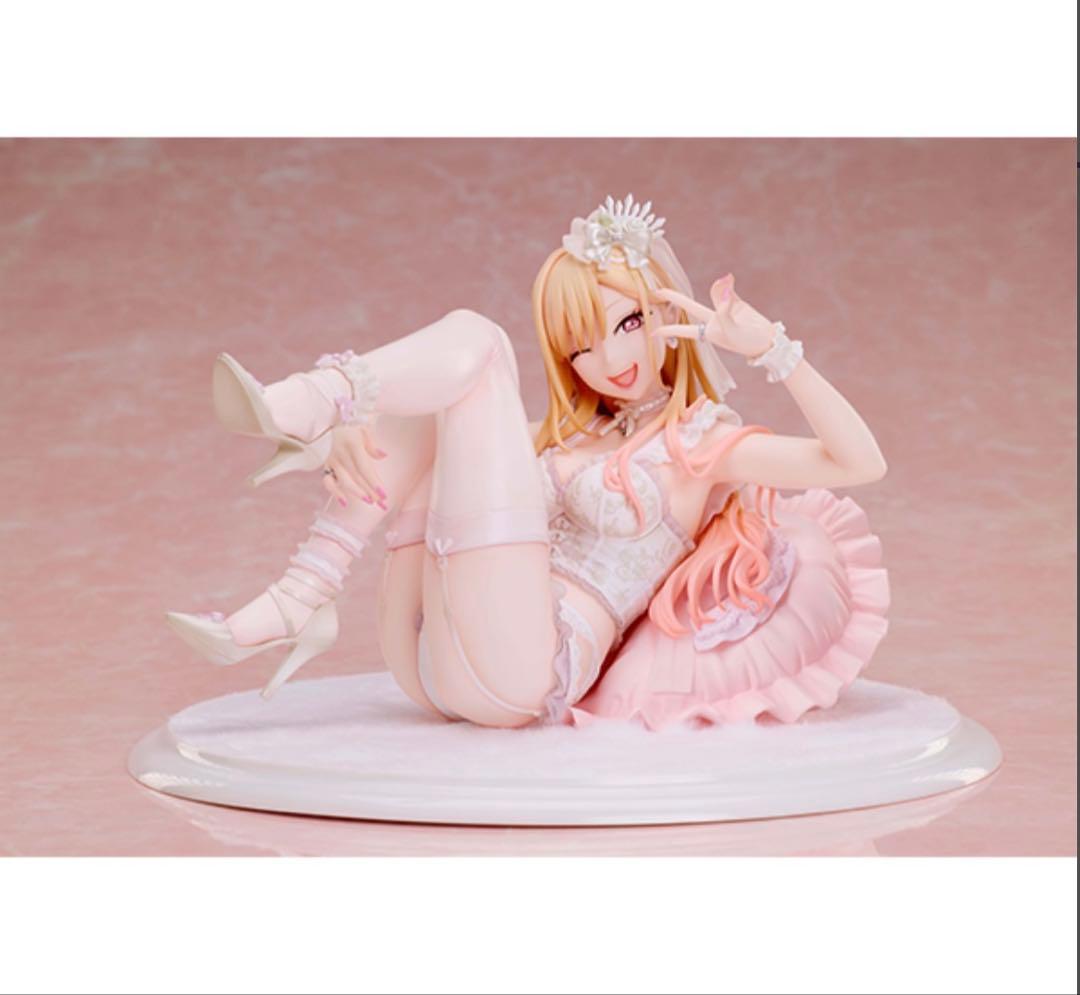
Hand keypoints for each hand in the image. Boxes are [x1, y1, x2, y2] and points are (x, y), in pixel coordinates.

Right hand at [322, 423, 387, 508]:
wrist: (320, 428)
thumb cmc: (346, 430)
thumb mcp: (361, 430)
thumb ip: (372, 444)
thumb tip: (383, 456)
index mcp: (352, 445)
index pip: (364, 467)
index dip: (374, 482)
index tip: (384, 494)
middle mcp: (342, 455)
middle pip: (358, 477)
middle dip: (371, 492)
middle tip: (383, 504)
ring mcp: (333, 463)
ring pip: (345, 482)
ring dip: (357, 493)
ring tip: (370, 501)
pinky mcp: (325, 468)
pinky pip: (328, 483)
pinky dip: (335, 493)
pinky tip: (345, 503)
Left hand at [651, 273, 777, 358]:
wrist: (769, 340)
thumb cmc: (748, 341)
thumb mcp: (732, 328)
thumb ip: (724, 307)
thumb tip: (721, 284)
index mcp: (708, 331)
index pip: (682, 329)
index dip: (667, 330)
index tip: (652, 332)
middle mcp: (713, 320)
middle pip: (689, 307)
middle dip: (674, 300)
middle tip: (656, 292)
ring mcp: (724, 311)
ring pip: (714, 294)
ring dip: (718, 287)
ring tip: (728, 282)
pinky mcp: (736, 303)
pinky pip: (727, 290)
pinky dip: (727, 283)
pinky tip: (729, 279)